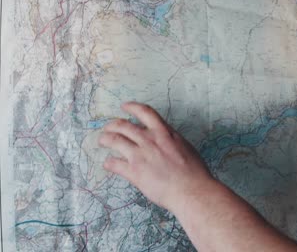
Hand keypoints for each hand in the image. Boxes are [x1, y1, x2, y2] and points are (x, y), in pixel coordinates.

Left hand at [98, 102, 214, 211]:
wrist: (191, 190)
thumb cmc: (194, 172)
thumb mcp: (185, 147)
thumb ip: (172, 140)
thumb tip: (167, 140)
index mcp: (164, 132)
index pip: (145, 112)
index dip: (132, 107)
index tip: (124, 106)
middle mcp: (149, 140)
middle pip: (123, 125)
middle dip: (112, 125)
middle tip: (108, 127)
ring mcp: (140, 155)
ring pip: (114, 140)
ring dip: (105, 139)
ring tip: (102, 140)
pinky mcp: (134, 171)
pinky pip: (114, 163)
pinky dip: (108, 162)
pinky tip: (107, 164)